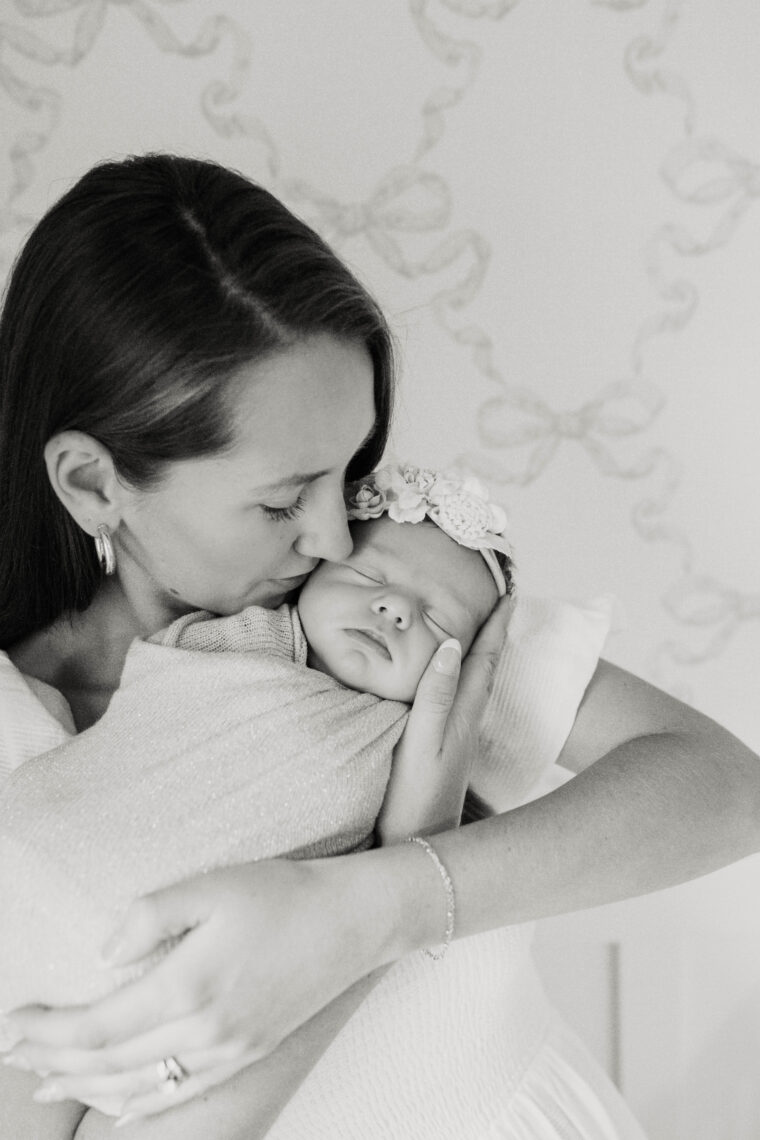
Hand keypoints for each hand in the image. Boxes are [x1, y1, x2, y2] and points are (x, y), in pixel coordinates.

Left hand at [3, 857, 380, 1119]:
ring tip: (47, 1083)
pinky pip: (181, 1094)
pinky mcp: (247, 1053)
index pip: (97, 1028)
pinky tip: (117, 1105)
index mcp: (189, 988)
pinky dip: (138, 1104)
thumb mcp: (212, 886)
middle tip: (14, 1055)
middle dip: (53, 1063)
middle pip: (109, 1064)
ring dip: (85, 1088)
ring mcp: (228, 1050)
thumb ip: (150, 916)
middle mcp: (204, 1032)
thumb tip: (102, 955)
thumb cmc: (283, 895)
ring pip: (140, 1087)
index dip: (48, 1033)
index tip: (14, 1024)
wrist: (353, 921)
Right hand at [377, 598, 510, 843]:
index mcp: (463, 714)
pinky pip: (461, 696)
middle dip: (495, 630)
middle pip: (486, 665)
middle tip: (503, 598)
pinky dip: (464, 674)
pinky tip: (456, 677)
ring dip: (481, 650)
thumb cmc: (415, 797)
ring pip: (476, 681)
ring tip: (483, 625)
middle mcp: (466, 721)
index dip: (497, 624)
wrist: (418, 847)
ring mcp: (458, 735)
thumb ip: (436, 694)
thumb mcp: (421, 742)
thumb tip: (453, 642)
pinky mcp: (446, 748)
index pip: (485, 658)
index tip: (510, 591)